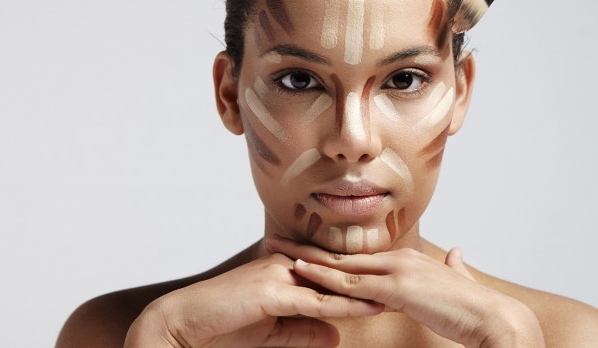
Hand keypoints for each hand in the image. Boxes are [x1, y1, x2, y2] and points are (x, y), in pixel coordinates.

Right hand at [124, 251, 382, 347]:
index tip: (396, 283)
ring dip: (368, 290)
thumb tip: (336, 334)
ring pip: (333, 283)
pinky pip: (315, 301)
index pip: (335, 272)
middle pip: (340, 271)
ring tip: (401, 294)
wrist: (186, 323)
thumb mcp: (274, 331)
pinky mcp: (271, 292)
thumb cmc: (225, 325)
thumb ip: (305, 330)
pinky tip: (368, 308)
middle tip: (411, 282)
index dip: (366, 278)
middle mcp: (288, 264)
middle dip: (375, 278)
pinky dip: (344, 305)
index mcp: (288, 268)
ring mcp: (280, 274)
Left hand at [267, 235, 545, 347]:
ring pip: (339, 265)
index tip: (303, 247)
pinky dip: (323, 277)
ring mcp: (395, 271)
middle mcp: (397, 259)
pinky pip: (351, 284)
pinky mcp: (396, 288)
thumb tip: (456, 253)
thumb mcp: (458, 283)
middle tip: (275, 240)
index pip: (357, 257)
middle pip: (341, 254)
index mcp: (407, 261)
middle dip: (306, 248)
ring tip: (274, 252)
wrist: (494, 317)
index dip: (328, 252)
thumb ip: (453, 267)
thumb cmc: (476, 308)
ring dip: (305, 259)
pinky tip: (301, 272)